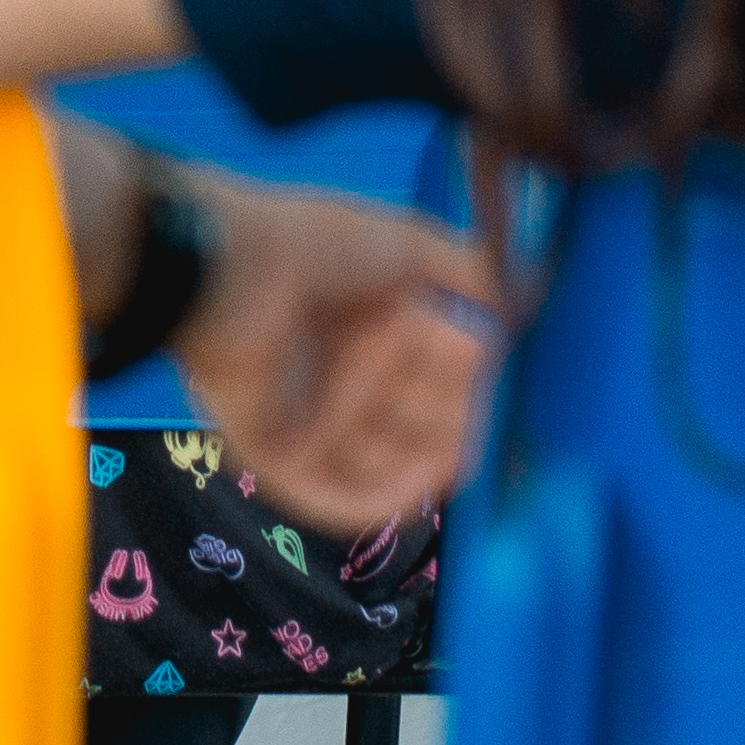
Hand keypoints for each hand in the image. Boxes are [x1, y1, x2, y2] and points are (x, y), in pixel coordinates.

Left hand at [169, 172, 499, 532]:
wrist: (227, 265)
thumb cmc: (313, 244)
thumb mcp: (407, 244)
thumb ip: (466, 272)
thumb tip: (516, 305)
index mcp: (367, 335)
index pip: (440, 383)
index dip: (471, 380)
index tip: (490, 359)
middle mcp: (340, 382)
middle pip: (422, 427)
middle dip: (450, 407)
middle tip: (447, 369)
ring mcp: (309, 424)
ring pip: (390, 465)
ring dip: (423, 449)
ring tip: (430, 411)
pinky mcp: (276, 458)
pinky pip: (339, 500)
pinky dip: (385, 498)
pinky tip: (425, 482)